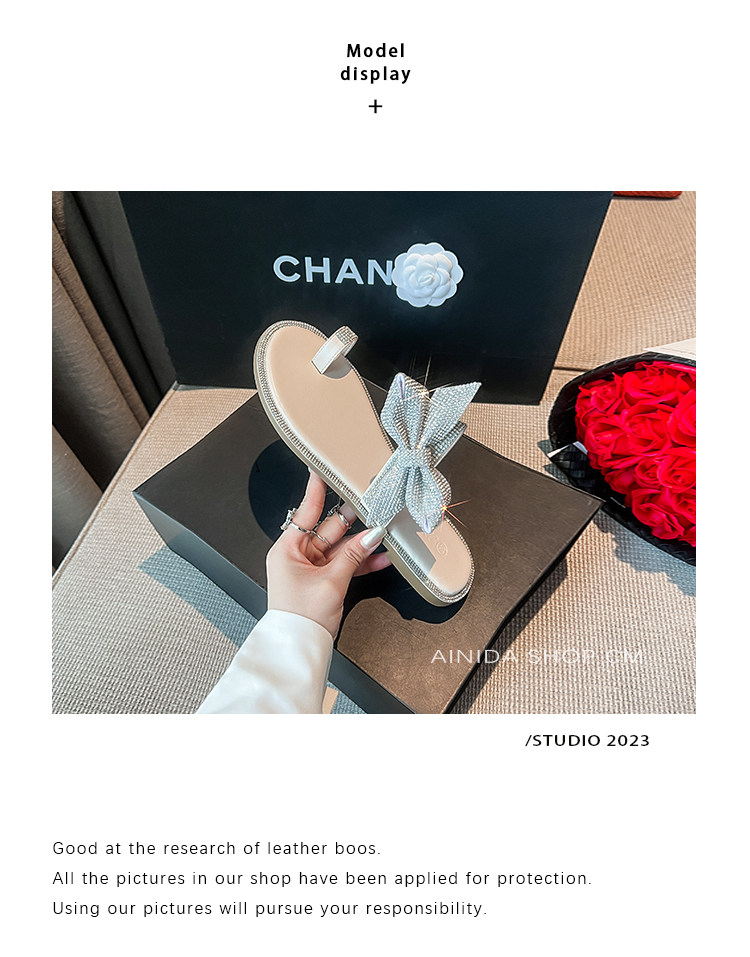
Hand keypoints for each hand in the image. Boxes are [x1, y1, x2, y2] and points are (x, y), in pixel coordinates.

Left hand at [266, 471, 390, 636]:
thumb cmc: (300, 618)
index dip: (316, 490)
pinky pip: (344, 564)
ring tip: (383, 533)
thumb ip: (354, 557)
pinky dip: (361, 562)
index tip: (321, 468)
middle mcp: (297, 555)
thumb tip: (372, 537)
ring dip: (361, 543)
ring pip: (340, 547)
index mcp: (287, 549)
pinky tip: (381, 558)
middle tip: (371, 504)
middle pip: (328, 528)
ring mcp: (311, 568)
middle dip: (352, 520)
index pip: (306, 511)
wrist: (299, 648)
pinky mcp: (323, 581)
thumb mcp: (331, 583)